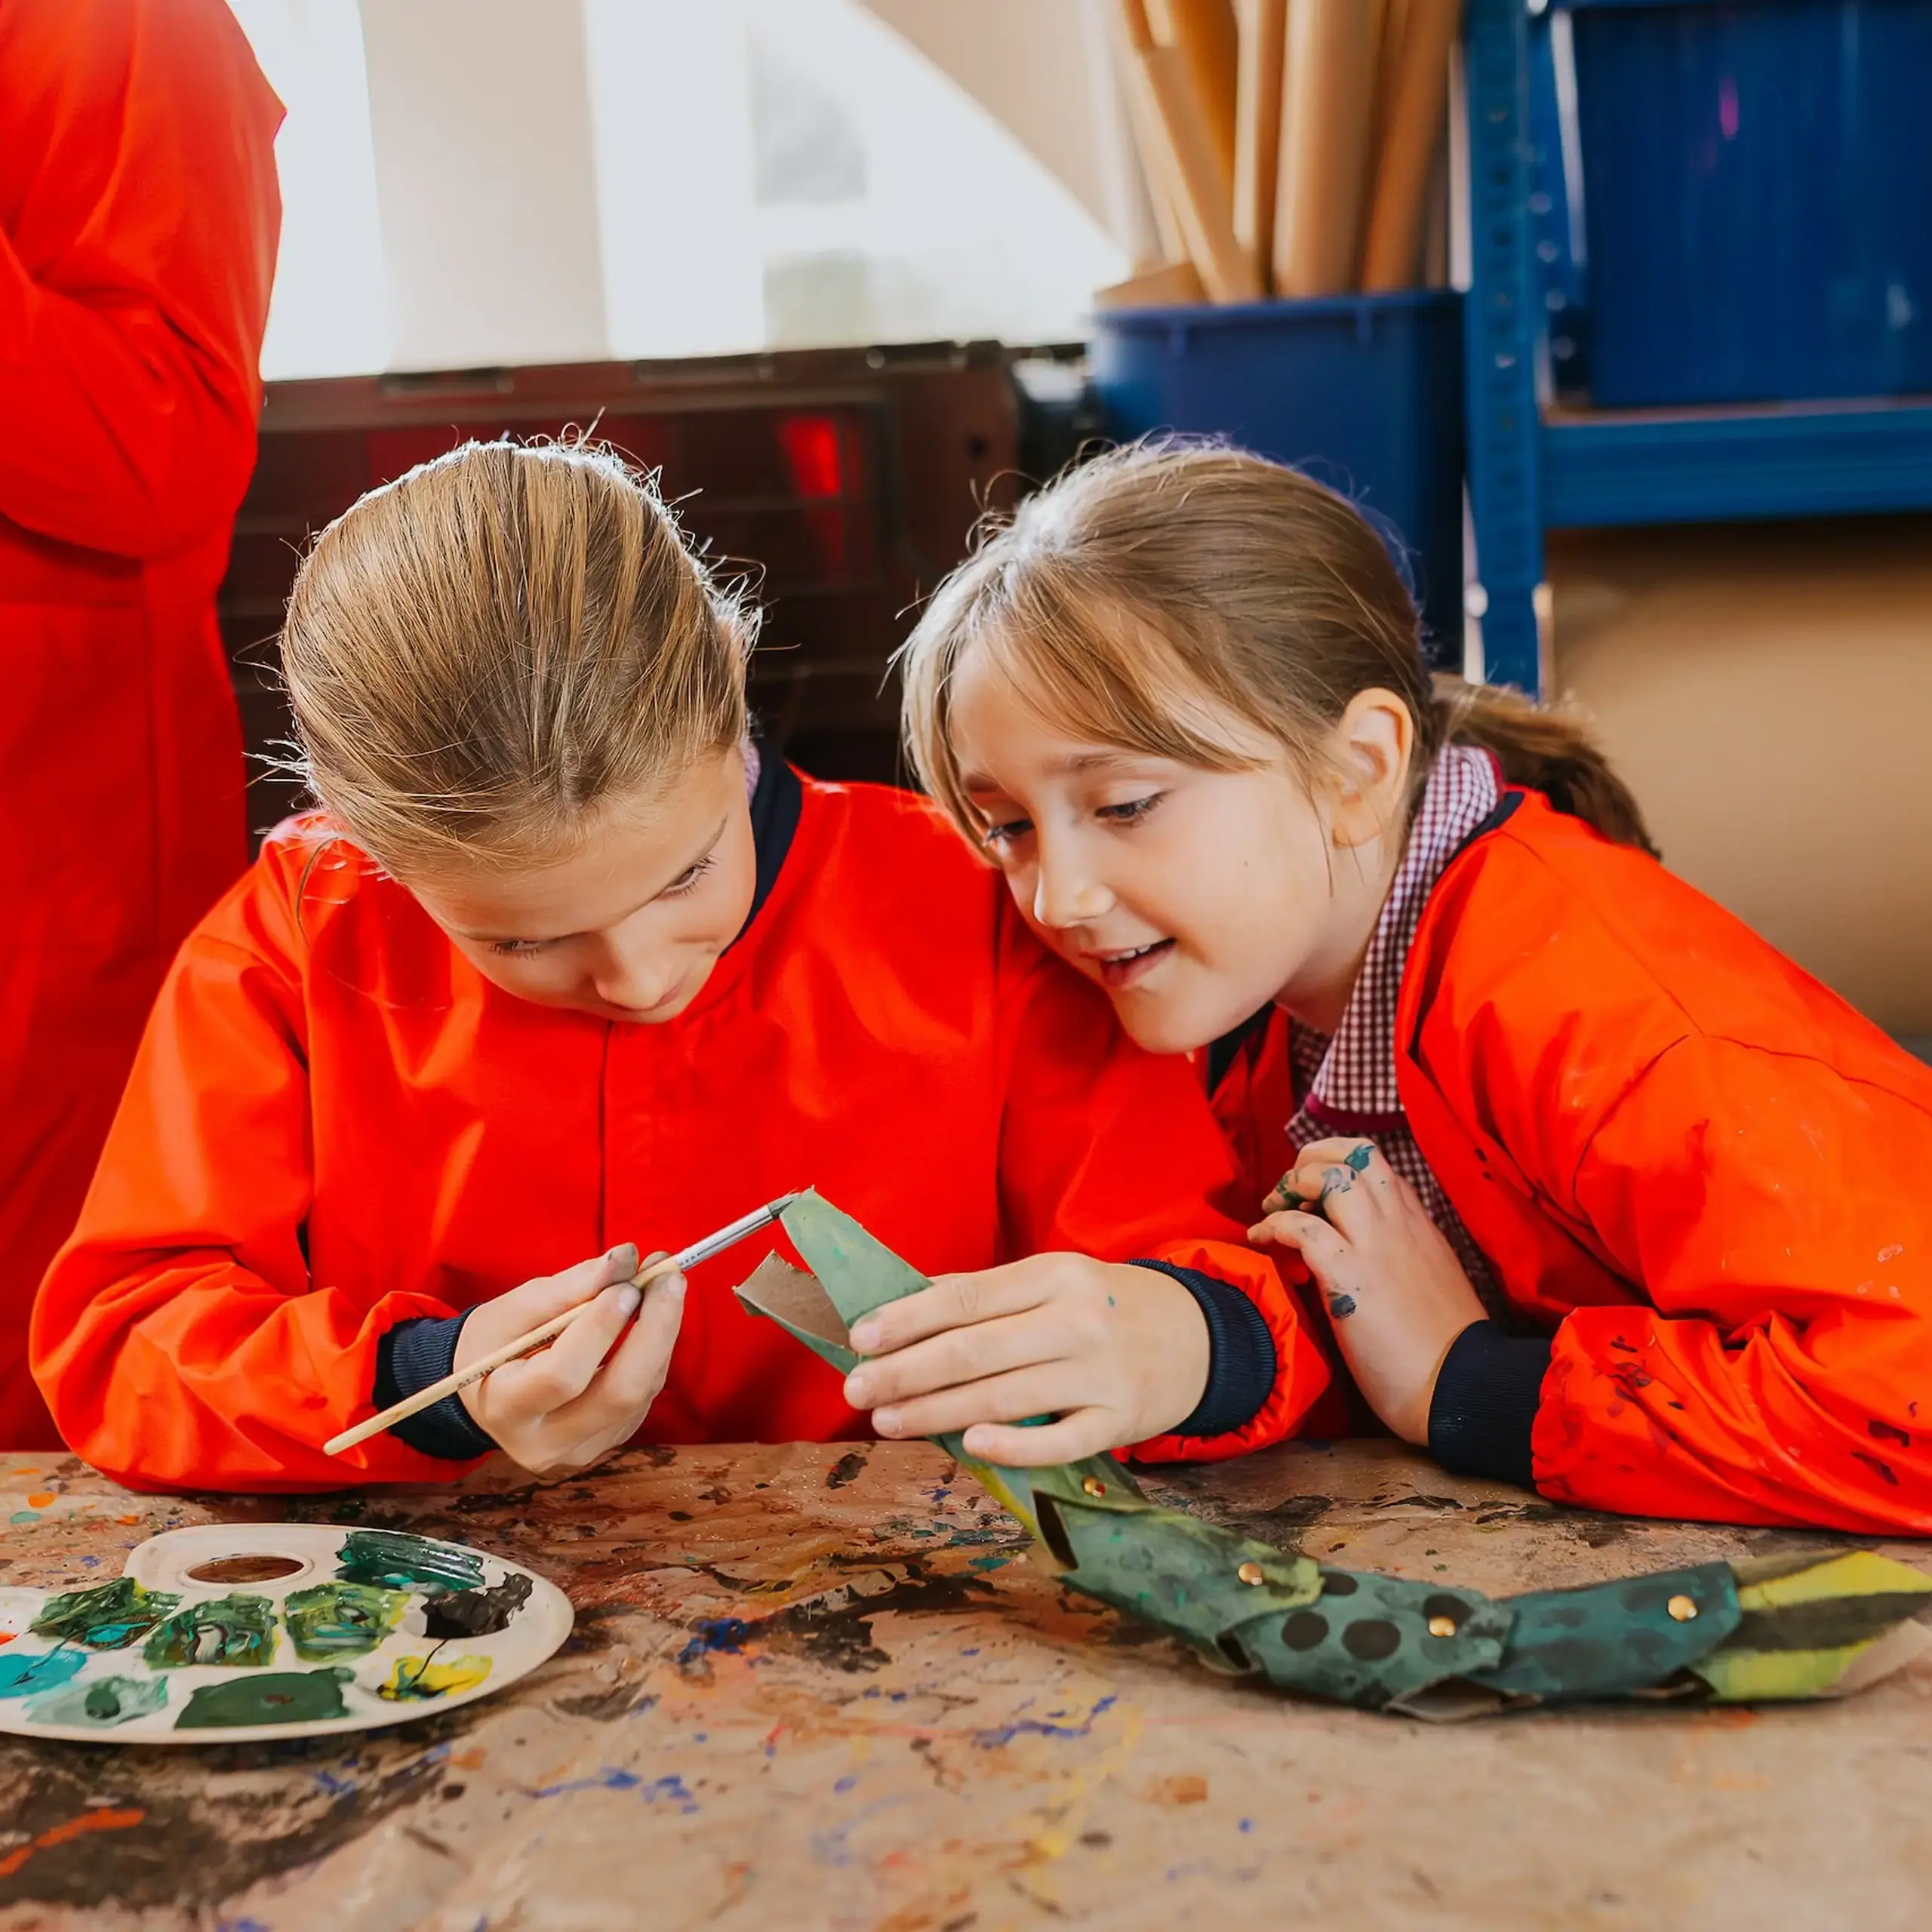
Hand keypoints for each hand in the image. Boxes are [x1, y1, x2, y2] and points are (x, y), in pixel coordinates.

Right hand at [456, 1243, 684, 1478]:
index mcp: (506, 1409)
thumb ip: (570, 1286)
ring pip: (641, 1393)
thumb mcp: (514, 1308)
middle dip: (655, 1330)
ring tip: (665, 1286)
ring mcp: (581, 1450)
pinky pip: (645, 1396)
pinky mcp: (609, 1443)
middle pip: (619, 1394)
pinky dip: (655, 1352)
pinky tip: (653, 1320)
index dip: (600, 1328)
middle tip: (670, 1277)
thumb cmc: (496, 1342)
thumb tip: (626, 1258)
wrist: (488, 1390)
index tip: (626, 1284)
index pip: (563, 1375)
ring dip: (662, 1335)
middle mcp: (545, 1443)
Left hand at [839, 1253, 1209, 1466]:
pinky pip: (1059, 1440)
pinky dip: (1013, 1445)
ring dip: (937, 1412)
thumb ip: (983, 1293)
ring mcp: (1101, 1373)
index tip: (860, 1338)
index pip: (967, 1296)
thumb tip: (900, 1301)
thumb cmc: (1103, 1306)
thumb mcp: (1052, 1280)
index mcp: (1054, 1274)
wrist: (1199, 1336)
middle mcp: (1078, 1319)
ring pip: (1005, 1396)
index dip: (908, 1318)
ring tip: (887, 1421)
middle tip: (856, 1390)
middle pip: (977, 1349)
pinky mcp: (1119, 1421)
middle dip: (907, 1372)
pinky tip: (968, 1445)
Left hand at [1249, 1139, 1483, 1444]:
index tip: (1314, 1190)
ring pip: (1333, 1177)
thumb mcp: (1431, 1277)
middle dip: (1312, 1159)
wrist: (1460, 1385)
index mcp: (1419, 1224)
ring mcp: (1376, 1247)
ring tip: (1272, 1207)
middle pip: (1355, 1154)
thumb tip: (1363, 1245)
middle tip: (1288, 1189)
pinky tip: (1260, 1238)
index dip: (1338, 1163)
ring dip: (1294, 1183)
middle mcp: (1399, 1224)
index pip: (1378, 1164)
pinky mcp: (1350, 1278)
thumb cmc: (1445, 1344)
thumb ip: (1401, 1251)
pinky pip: (1305, 1230)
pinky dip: (1275, 1225)